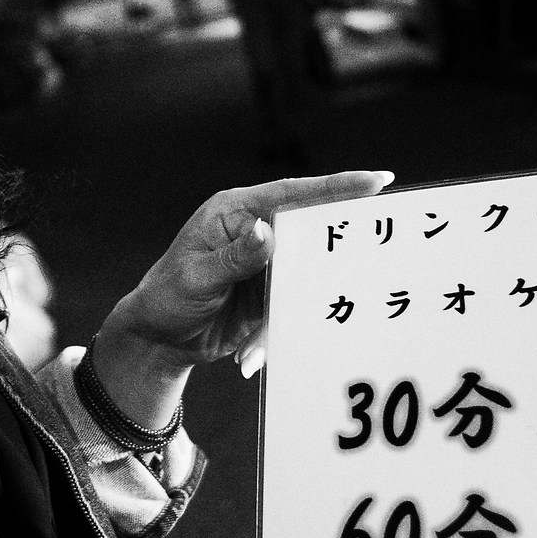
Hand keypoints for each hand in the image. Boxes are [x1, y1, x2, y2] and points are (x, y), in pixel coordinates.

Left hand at [86, 171, 391, 426]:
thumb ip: (235, 257)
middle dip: (338, 242)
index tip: (377, 182)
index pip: (292, 194)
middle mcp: (257, 231)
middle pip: (310, 228)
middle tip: (375, 249)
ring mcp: (267, 263)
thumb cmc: (168, 296)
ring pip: (308, 271)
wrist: (159, 339)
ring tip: (289, 314)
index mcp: (236, 212)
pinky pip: (294, 305)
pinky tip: (249, 354)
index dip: (336, 187)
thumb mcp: (198, 277)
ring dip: (310, 295)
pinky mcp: (272, 293)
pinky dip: (282, 328)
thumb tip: (267, 231)